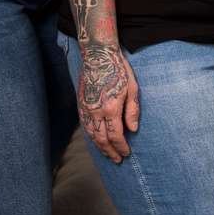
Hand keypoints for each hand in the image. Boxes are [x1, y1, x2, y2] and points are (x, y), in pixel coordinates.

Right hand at [79, 43, 139, 162]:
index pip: (115, 136)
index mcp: (110, 108)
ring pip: (91, 135)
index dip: (121, 147)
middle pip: (102, 139)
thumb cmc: (118, 69)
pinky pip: (85, 126)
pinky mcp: (81, 104)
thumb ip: (132, 111)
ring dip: (100, 147)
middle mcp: (95, 111)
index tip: (126, 153)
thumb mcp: (132, 88)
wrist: (97, 55)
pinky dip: (91, 137)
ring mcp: (86, 108)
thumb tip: (133, 129)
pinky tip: (97, 141)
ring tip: (108, 154)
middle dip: (110, 151)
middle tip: (118, 160)